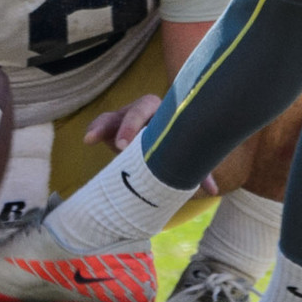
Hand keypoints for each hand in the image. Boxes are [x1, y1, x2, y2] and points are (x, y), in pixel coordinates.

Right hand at [83, 93, 219, 193]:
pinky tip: (88, 139)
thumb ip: (198, 170)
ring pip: (114, 116)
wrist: (163, 140)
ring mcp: (127, 117)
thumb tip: (213, 191)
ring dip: (103, 126)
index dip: (154, 123)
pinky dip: (95, 130)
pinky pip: (102, 124)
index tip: (146, 139)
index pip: (161, 112)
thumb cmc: (178, 148)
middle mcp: (147, 112)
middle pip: (136, 110)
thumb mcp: (186, 157)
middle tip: (121, 145)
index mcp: (168, 115)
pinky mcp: (114, 127)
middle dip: (128, 125)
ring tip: (91, 138)